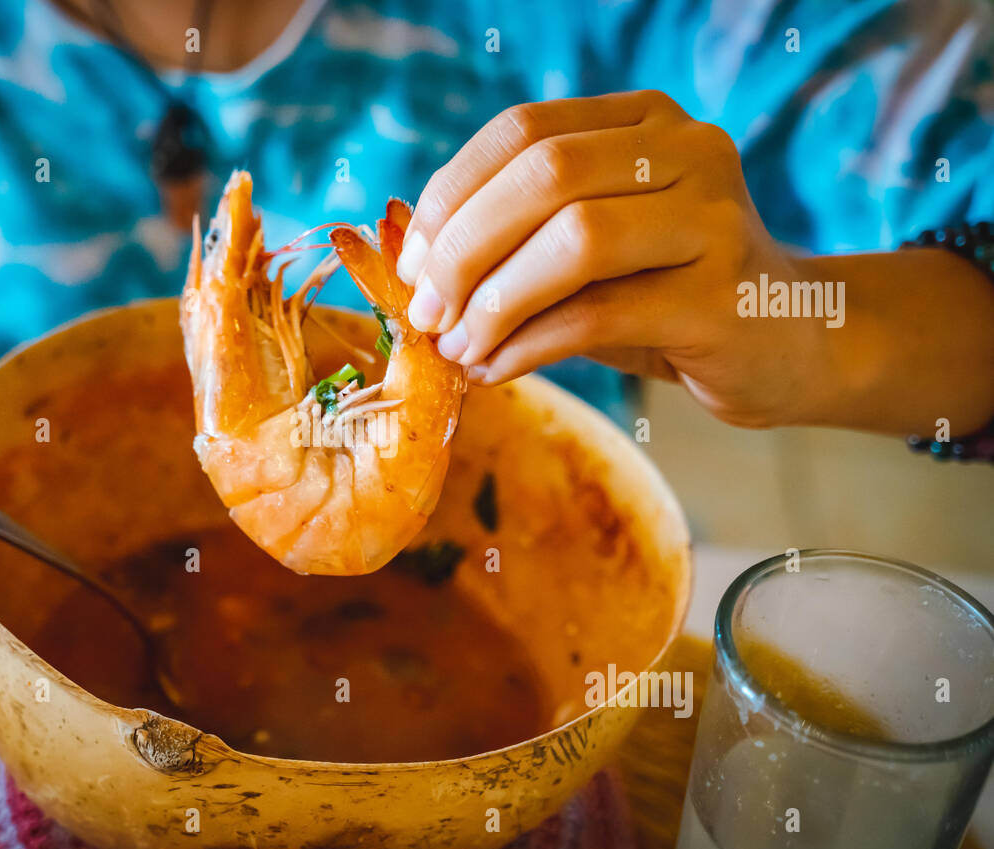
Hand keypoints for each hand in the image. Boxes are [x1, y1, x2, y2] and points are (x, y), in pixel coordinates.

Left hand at [397, 89, 836, 428]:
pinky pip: (598, 315)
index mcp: (646, 121)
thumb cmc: (670, 297)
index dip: (452, 195)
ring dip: (493, 302)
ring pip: (574, 241)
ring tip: (457, 347)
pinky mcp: (723, 298)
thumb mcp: (593, 253)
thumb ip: (521, 240)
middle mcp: (688, 150)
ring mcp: (714, 219)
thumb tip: (417, 262)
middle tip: (425, 313)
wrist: (795, 344)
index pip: (522, 131)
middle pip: (543, 177)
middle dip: (462, 250)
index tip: (411, 263)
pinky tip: (494, 369)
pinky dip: (528, 345)